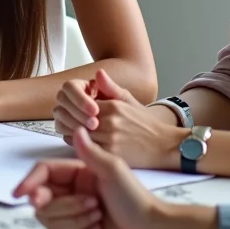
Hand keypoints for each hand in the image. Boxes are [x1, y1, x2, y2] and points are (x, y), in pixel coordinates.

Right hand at [15, 128, 179, 228]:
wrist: (147, 228)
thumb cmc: (135, 199)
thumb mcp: (114, 171)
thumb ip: (91, 152)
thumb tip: (78, 129)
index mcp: (76, 173)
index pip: (43, 173)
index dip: (29, 181)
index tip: (21, 194)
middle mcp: (70, 192)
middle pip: (41, 199)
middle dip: (65, 206)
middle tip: (91, 204)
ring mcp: (70, 213)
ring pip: (49, 220)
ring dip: (75, 221)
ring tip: (97, 217)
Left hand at [55, 69, 182, 168]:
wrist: (164, 145)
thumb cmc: (145, 123)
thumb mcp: (130, 100)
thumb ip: (111, 88)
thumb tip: (97, 73)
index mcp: (114, 106)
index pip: (83, 104)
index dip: (75, 106)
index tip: (71, 107)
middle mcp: (110, 122)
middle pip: (78, 120)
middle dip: (69, 119)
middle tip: (64, 120)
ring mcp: (110, 140)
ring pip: (79, 135)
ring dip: (72, 132)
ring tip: (71, 130)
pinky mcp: (111, 155)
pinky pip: (87, 150)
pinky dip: (80, 146)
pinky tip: (81, 143)